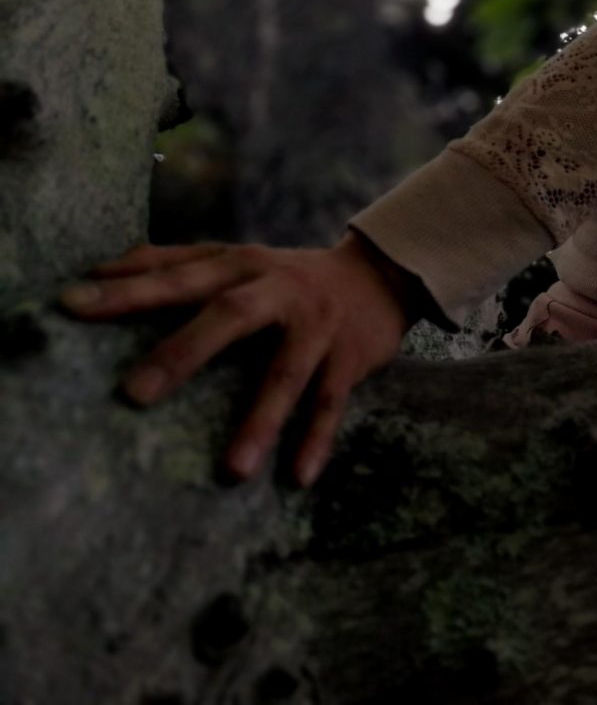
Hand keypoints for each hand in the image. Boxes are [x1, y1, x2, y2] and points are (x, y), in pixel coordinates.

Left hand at [57, 235, 419, 485]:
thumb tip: (104, 266)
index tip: (74, 306)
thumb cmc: (289, 275)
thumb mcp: (237, 259)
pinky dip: (315, 440)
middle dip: (183, 353)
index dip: (128, 290)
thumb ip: (175, 261)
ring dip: (261, 422)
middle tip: (135, 395)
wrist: (383, 274)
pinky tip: (296, 477)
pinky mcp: (351, 359)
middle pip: (231, 317)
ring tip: (232, 471)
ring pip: (287, 375)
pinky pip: (332, 404)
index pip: (179, 277)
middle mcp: (281, 292)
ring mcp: (318, 328)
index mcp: (243, 266)